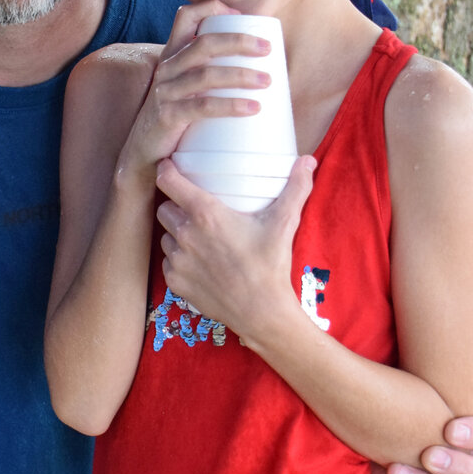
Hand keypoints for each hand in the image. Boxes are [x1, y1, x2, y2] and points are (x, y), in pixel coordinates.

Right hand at [117, 1, 270, 186]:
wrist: (144, 158)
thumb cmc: (175, 123)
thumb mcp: (186, 91)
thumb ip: (209, 76)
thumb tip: (257, 69)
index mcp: (172, 56)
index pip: (186, 16)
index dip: (214, 9)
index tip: (245, 17)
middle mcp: (167, 69)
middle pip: (204, 42)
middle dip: (239, 41)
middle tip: (268, 50)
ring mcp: (165, 92)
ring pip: (205, 74)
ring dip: (240, 74)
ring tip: (266, 81)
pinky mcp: (167, 117)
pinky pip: (202, 107)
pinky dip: (231, 105)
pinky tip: (253, 108)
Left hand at [155, 155, 314, 340]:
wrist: (261, 312)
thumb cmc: (271, 266)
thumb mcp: (284, 223)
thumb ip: (296, 188)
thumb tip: (307, 161)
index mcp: (205, 214)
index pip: (168, 181)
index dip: (166, 170)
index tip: (170, 166)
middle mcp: (185, 234)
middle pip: (164, 208)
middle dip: (174, 205)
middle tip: (193, 208)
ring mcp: (178, 260)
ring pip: (165, 235)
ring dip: (176, 233)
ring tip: (197, 236)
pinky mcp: (175, 282)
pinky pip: (168, 262)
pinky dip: (178, 259)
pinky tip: (197, 261)